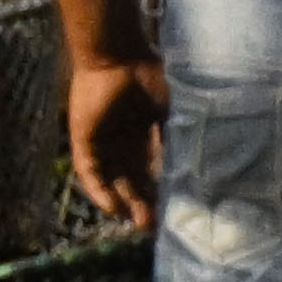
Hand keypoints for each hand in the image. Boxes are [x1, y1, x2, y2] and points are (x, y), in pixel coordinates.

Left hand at [60, 51, 162, 231]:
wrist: (116, 55)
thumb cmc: (149, 75)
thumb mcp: (172, 111)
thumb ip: (177, 137)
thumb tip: (197, 165)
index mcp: (145, 135)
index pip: (153, 170)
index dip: (163, 191)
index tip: (177, 209)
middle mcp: (124, 143)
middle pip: (134, 182)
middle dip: (146, 204)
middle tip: (158, 225)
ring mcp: (103, 144)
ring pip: (114, 183)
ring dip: (125, 204)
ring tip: (139, 223)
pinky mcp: (84, 142)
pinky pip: (90, 175)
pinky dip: (100, 193)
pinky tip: (113, 209)